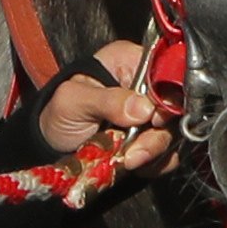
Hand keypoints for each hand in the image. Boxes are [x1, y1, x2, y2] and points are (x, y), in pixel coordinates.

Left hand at [37, 41, 174, 176]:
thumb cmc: (60, 113)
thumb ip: (107, 100)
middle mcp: (147, 86)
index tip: (155, 118)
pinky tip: (133, 165)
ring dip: (153, 151)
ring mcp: (151, 116)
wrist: (51, 146)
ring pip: (172, 132)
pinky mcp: (151, 141)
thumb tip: (143, 108)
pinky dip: (154, 164)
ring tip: (128, 161)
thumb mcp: (74, 100)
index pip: (167, 69)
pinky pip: (167, 154)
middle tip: (136, 149)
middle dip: (157, 132)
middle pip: (175, 105)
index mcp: (131, 62)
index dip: (169, 95)